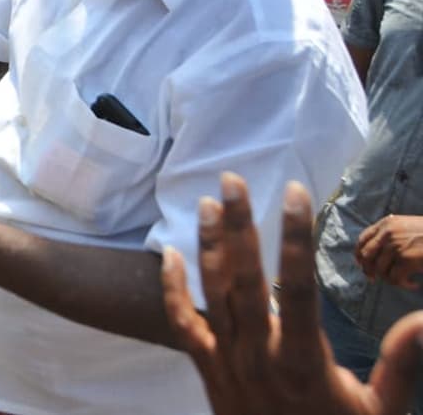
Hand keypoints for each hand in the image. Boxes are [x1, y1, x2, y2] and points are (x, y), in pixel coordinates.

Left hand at [160, 172, 422, 414]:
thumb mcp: (380, 410)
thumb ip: (400, 362)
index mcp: (302, 361)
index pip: (298, 286)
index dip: (296, 238)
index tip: (296, 193)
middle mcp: (259, 356)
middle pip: (243, 278)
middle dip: (238, 225)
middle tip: (231, 180)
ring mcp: (227, 362)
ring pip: (211, 294)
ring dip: (208, 245)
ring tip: (205, 203)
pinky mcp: (207, 371)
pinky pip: (180, 325)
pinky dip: (172, 289)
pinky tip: (171, 255)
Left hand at [356, 215, 422, 288]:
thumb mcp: (408, 227)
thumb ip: (392, 234)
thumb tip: (376, 252)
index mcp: (387, 223)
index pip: (363, 239)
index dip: (359, 254)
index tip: (361, 264)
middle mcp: (388, 233)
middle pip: (367, 256)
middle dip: (368, 270)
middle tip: (373, 280)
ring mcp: (396, 246)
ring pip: (380, 270)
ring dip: (390, 280)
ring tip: (403, 282)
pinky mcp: (407, 260)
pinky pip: (395, 279)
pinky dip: (403, 285)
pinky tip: (414, 285)